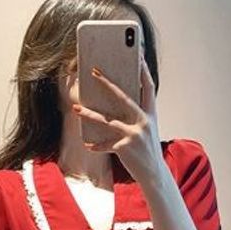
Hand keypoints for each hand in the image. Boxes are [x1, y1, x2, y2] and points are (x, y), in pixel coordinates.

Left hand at [72, 57, 165, 186]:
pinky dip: (97, 145)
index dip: (143, 70)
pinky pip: (106, 144)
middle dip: (107, 83)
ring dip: (89, 114)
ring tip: (76, 108)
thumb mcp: (146, 131)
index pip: (149, 86)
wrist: (154, 175)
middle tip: (93, 71)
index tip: (138, 54)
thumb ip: (135, 117)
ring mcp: (135, 135)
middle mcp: (144, 122)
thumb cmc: (147, 151)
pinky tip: (88, 145)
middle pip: (123, 97)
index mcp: (150, 115)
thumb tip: (115, 102)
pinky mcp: (125, 148)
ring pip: (107, 120)